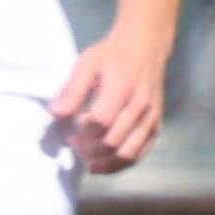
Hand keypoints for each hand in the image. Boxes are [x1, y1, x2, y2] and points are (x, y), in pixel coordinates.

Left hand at [48, 29, 170, 172]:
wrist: (145, 48)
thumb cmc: (112, 56)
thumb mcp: (87, 63)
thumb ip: (72, 89)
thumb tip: (57, 114)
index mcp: (123, 88)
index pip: (100, 122)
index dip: (81, 130)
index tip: (71, 126)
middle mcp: (141, 105)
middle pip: (112, 142)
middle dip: (87, 149)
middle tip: (73, 141)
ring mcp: (151, 118)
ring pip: (127, 154)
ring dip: (101, 162)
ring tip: (85, 155)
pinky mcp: (156, 126)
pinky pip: (139, 155)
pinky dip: (118, 165)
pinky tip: (101, 163)